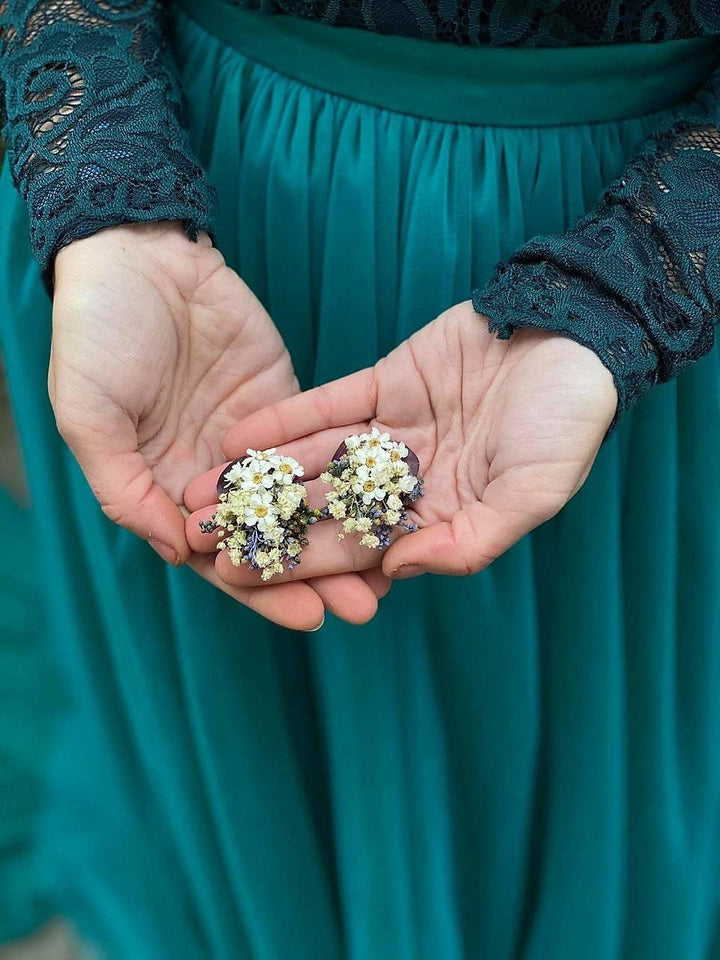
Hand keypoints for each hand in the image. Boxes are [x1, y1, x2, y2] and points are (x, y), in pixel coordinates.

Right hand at [50, 220, 385, 629]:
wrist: (136, 256)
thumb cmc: (96, 336)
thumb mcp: (89, 416)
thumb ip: (125, 488)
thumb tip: (177, 552)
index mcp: (165, 490)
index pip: (220, 556)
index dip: (263, 588)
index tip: (309, 617)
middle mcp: (211, 477)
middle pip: (272, 538)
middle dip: (318, 574)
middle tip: (366, 607)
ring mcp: (252, 442)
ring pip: (304, 500)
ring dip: (343, 533)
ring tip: (391, 569)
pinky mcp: (285, 404)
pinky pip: (320, 447)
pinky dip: (349, 477)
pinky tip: (387, 502)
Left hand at [184, 300, 615, 602]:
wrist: (575, 336)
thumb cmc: (566, 423)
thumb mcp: (532, 494)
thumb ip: (467, 541)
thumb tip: (396, 571)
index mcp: (440, 517)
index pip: (359, 550)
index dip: (299, 565)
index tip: (243, 577)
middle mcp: (408, 480)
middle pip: (324, 509)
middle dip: (264, 525)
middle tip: (202, 538)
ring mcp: (393, 431)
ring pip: (315, 459)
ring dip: (260, 475)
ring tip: (200, 490)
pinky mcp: (385, 382)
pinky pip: (329, 405)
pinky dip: (287, 420)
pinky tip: (241, 438)